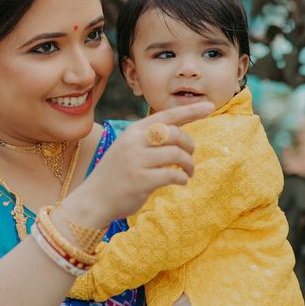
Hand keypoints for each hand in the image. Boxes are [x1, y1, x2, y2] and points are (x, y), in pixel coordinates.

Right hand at [78, 102, 213, 223]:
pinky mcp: (141, 181)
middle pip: (175, 134)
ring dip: (189, 164)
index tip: (210, 106)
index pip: (166, 115)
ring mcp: (136, 161)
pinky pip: (172, 175)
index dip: (190, 110)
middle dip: (189, 145)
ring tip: (188, 172)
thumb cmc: (117, 173)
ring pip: (176, 155)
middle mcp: (134, 142)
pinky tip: (180, 181)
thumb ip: (149, 139)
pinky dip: (182, 178)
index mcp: (134, 131)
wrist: (94, 199)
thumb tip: (179, 135)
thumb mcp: (128, 147)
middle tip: (190, 157)